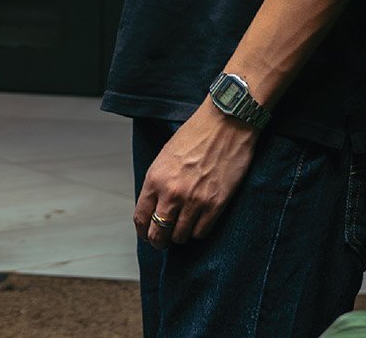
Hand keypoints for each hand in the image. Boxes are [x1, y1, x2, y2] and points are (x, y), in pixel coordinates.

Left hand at [134, 101, 258, 248]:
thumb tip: (155, 206)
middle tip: (164, 239)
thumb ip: (158, 182)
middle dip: (159, 240)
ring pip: (180, 237)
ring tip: (184, 226)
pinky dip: (199, 231)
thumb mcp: (165, 157)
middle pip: (158, 234)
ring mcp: (194, 201)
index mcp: (154, 178)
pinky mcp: (215, 205)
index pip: (141, 218)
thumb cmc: (194, 136)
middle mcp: (171, 193)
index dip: (143, 231)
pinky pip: (201, 233)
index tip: (148, 234)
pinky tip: (200, 220)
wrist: (225, 124)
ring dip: (181, 235)